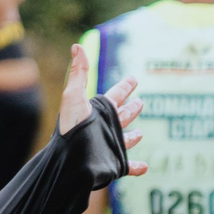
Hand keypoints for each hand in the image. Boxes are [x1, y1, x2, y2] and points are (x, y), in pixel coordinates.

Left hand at [57, 46, 145, 175]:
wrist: (68, 159)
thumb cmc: (70, 126)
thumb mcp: (73, 96)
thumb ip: (78, 73)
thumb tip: (77, 46)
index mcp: (98, 112)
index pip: (114, 96)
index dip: (124, 87)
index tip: (134, 79)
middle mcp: (105, 128)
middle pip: (121, 116)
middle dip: (131, 109)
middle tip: (140, 102)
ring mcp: (109, 146)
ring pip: (124, 140)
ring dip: (133, 137)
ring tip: (140, 133)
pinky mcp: (112, 164)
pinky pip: (127, 167)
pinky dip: (137, 168)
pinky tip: (145, 168)